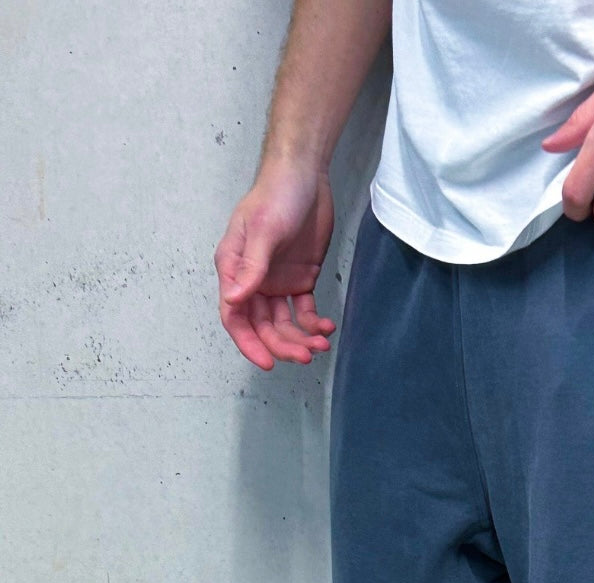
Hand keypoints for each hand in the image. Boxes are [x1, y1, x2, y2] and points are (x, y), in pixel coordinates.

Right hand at [215, 160, 336, 369]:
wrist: (305, 175)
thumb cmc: (276, 194)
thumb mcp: (264, 231)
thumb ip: (251, 268)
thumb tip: (234, 300)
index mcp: (234, 269)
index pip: (234, 316)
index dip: (249, 343)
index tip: (268, 362)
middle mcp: (253, 279)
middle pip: (262, 326)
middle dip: (282, 345)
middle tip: (305, 355)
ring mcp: (277, 281)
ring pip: (284, 323)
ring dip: (301, 338)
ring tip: (321, 345)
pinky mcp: (300, 278)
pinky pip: (304, 311)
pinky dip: (314, 323)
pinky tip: (326, 328)